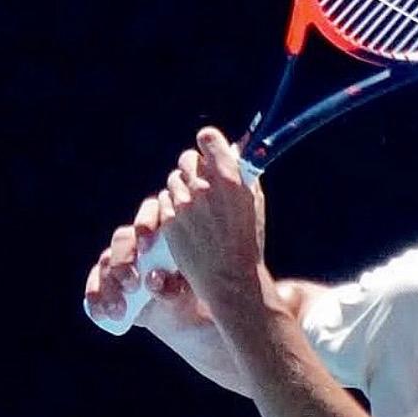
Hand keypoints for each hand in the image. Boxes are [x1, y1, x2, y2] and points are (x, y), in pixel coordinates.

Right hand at [84, 196, 210, 334]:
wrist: (186, 314)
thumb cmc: (198, 292)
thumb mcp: (192, 289)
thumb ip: (175, 284)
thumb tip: (153, 279)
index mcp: (167, 226)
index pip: (152, 211)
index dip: (145, 224)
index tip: (146, 245)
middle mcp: (139, 238)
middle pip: (123, 238)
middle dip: (123, 261)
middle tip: (132, 284)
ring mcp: (120, 258)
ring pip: (106, 262)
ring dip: (109, 286)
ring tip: (119, 310)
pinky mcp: (107, 279)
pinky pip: (95, 284)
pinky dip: (96, 299)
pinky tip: (101, 315)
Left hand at [157, 127, 266, 309]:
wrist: (230, 277)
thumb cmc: (247, 241)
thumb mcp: (254, 202)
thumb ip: (243, 173)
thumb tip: (235, 150)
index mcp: (230, 179)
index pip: (207, 138)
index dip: (208, 143)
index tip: (210, 150)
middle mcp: (204, 187)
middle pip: (187, 158)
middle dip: (195, 167)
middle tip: (203, 182)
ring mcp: (184, 204)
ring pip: (174, 179)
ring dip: (183, 188)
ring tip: (197, 209)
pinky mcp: (170, 220)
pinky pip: (163, 200)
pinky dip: (173, 207)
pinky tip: (187, 222)